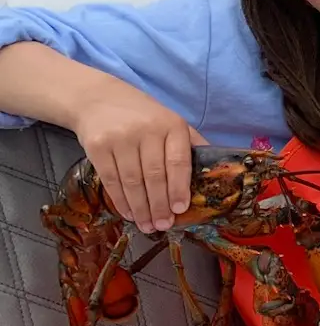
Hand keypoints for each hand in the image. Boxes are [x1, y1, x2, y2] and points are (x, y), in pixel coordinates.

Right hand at [69, 80, 206, 233]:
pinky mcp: (97, 146)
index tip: (181, 209)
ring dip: (141, 209)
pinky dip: (121, 201)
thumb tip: (215, 172)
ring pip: (132, 182)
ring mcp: (120, 138)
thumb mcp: (171, 122)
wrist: (98, 99)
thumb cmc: (143, 116)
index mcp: (172, 125)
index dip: (179, 188)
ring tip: (148, 226)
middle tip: (164, 226)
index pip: (178, 162)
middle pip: (154, 176)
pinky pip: (111, 180)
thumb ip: (191, 144)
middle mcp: (146, 130)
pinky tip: (129, 214)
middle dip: (160, 206)